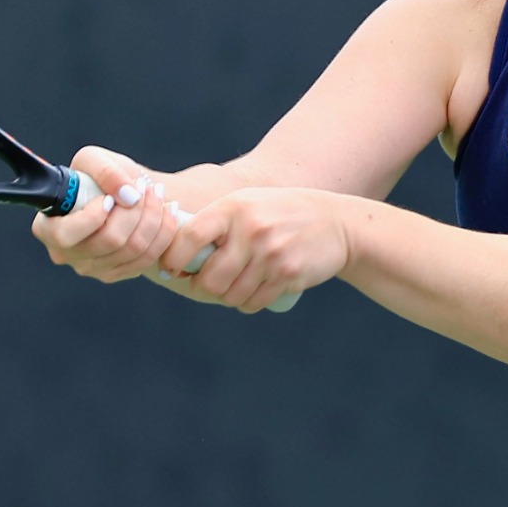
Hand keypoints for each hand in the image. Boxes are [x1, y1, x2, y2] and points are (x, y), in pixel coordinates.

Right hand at [30, 145, 180, 282]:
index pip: (66, 234)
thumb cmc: (99, 177)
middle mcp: (66, 254)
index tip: (109, 197)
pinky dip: (163, 233)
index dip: (93, 216)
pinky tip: (167, 212)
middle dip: (135, 209)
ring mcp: (92, 269)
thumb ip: (106, 172)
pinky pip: (148, 259)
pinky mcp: (117, 274)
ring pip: (134, 249)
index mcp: (48, 228)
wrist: (121, 192)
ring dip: (154, 217)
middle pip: (110, 241)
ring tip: (158, 194)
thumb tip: (128, 195)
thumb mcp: (94, 160)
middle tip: (145, 186)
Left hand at [158, 188, 349, 313]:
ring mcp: (271, 254)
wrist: (336, 223)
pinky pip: (253, 302)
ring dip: (227, 297)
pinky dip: (247, 302)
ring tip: (235, 284)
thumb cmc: (280, 214)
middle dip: (203, 288)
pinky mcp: (287, 275)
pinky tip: (254, 289)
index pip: (190, 237)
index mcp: (234, 207)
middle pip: (209, 279)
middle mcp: (251, 230)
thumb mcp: (248, 203)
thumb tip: (171, 254)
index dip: (174, 259)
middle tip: (205, 284)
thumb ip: (215, 222)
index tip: (172, 270)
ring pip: (230, 295)